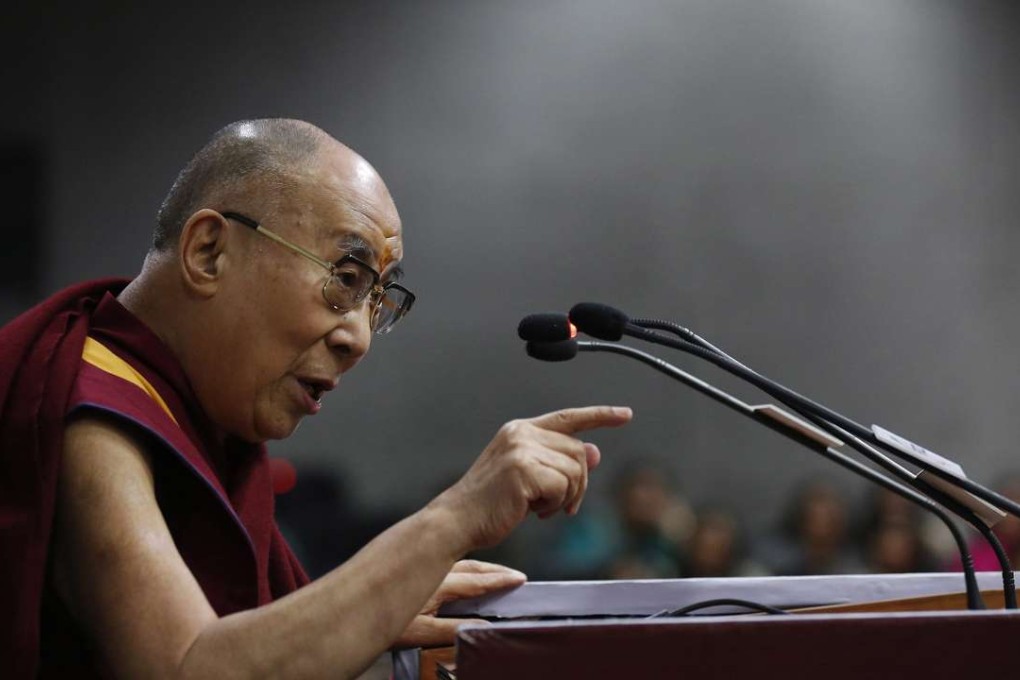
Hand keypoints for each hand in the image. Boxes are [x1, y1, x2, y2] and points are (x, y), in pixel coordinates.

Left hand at [393, 560, 525, 647]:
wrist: (348, 610)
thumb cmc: (382, 626)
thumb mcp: (420, 634)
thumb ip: (452, 629)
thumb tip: (481, 626)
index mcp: (438, 585)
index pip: (476, 582)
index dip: (499, 581)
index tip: (520, 580)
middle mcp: (432, 572)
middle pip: (471, 568)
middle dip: (494, 571)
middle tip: (515, 576)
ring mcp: (421, 568)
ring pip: (458, 564)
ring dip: (480, 568)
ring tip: (495, 574)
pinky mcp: (410, 568)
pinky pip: (445, 566)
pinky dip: (462, 569)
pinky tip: (461, 575)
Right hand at [436, 406, 632, 551]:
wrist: (458, 520)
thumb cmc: (491, 503)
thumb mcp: (530, 477)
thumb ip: (559, 461)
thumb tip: (596, 451)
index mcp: (520, 430)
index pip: (568, 418)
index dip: (600, 416)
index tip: (625, 414)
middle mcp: (522, 433)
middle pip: (579, 452)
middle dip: (578, 484)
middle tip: (560, 506)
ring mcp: (522, 449)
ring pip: (575, 471)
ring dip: (566, 498)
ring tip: (541, 509)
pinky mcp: (523, 470)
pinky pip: (563, 488)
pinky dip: (554, 506)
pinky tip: (534, 512)